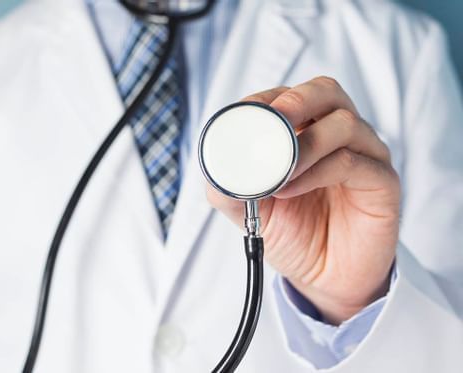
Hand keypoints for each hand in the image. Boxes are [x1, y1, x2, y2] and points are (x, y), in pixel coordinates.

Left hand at [206, 77, 399, 323]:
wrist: (325, 278)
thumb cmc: (293, 234)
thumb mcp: (250, 209)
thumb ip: (231, 185)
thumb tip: (215, 164)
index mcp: (307, 132)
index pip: (290, 96)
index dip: (266, 99)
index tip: (244, 114)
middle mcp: (338, 136)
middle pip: (326, 92)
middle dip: (296, 101)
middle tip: (273, 121)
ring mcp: (365, 155)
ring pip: (343, 124)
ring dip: (305, 144)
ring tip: (278, 175)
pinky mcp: (382, 182)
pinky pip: (353, 163)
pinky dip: (317, 171)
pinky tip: (290, 189)